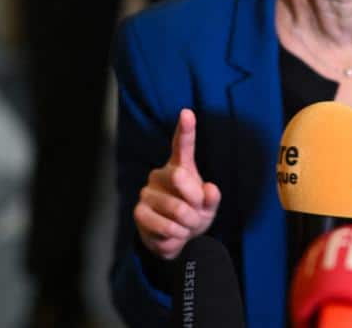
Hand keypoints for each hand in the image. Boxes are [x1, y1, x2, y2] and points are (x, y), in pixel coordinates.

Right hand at [134, 109, 221, 259]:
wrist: (175, 239)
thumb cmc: (193, 214)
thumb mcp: (209, 207)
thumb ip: (212, 198)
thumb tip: (210, 189)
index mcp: (180, 167)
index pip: (182, 145)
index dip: (186, 129)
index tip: (187, 113)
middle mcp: (161, 175)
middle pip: (182, 179)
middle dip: (197, 204)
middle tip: (196, 214)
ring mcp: (147, 193)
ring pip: (178, 210)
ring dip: (189, 226)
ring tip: (186, 227)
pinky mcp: (139, 213)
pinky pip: (167, 228)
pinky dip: (177, 237)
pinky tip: (173, 235)